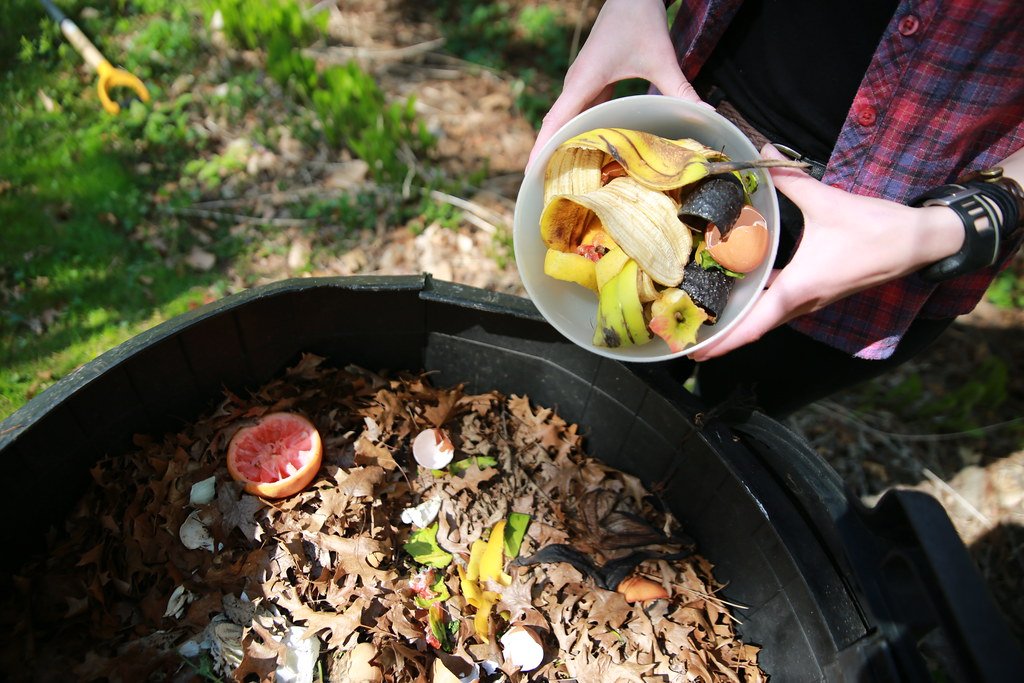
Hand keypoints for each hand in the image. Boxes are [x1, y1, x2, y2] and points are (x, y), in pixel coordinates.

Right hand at [527, 0, 704, 167]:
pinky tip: (584, 153)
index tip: (530, 175)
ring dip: (561, 146)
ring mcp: (581, 84)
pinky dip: (577, 133)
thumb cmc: (640, 19)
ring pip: (565, 121)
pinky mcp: (590, 83)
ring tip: (560, 180)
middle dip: (547, 157)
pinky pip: (578, 113)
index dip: (541, 149)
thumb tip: (705, 114)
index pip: (555, 122)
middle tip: (546, 191)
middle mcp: (576, 85)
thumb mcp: (661, 57)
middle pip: (554, 127)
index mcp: (583, 81)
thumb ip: (680, 88)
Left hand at [690, 144, 965, 360]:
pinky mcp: (818, 293)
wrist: (918, 243)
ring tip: (706, 319)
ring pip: (768, 319)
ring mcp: (811, 301)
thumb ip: (791, 180)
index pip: (755, 324)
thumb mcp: (827, 202)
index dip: (725, 340)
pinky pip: (781, 306)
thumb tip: (764, 153)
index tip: (698, 353)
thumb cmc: (874, 229)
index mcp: (800, 288)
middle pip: (755, 328)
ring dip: (739, 323)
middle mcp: (802, 302)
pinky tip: (740, 289)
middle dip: (723, 337)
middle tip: (688, 338)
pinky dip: (758, 305)